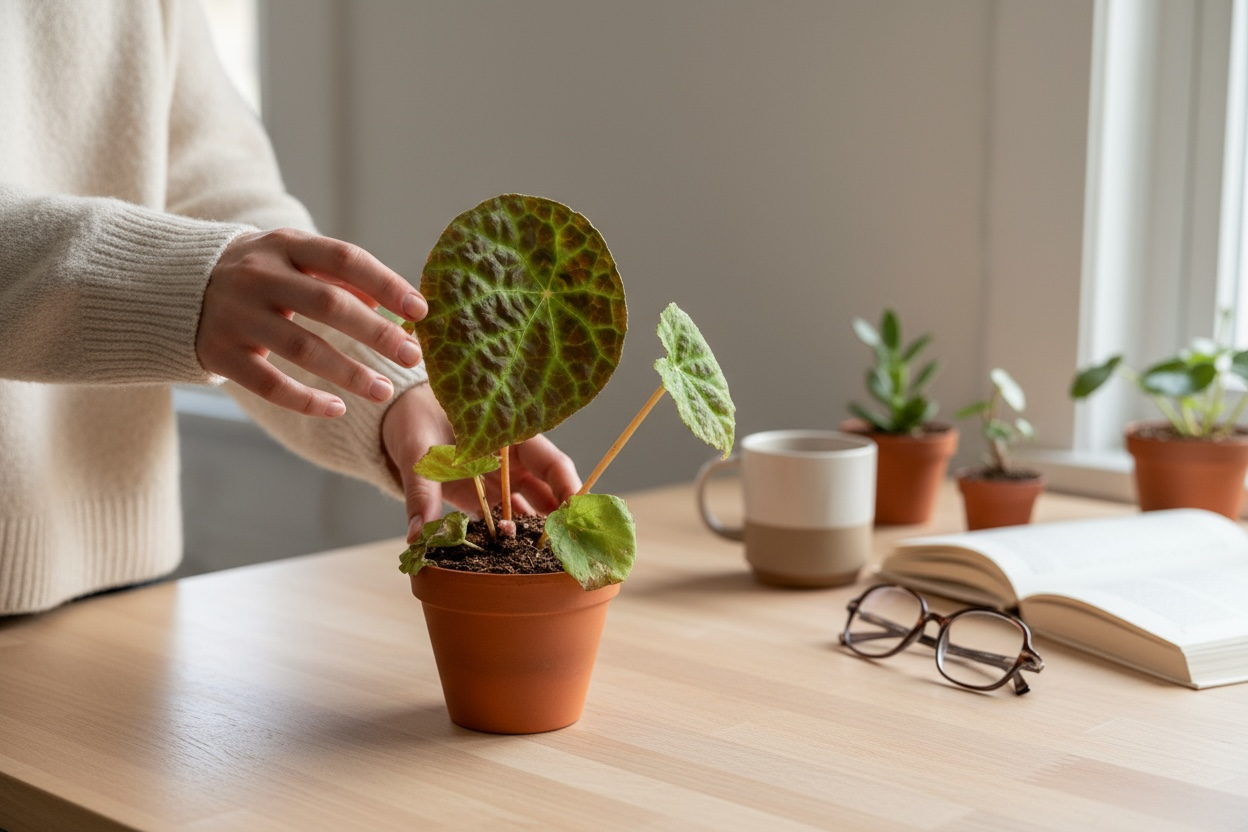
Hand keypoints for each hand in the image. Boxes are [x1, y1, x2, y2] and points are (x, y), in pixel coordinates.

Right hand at [197, 229, 427, 416]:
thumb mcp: (291, 258)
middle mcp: (259, 276)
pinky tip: (337, 408)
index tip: (420, 311)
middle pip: (329, 305)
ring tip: (384, 391)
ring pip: (302, 348)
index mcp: (285, 245)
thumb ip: (338, 276)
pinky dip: (306, 400)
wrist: (170, 285)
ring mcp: (237, 315)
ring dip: (350, 373)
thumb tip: (389, 305)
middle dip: (376, 333)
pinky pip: (269, 384)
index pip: (345, 259)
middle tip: (413, 357)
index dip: (386, 284)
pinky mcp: (220, 353)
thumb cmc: (256, 274)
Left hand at [382, 384, 581, 540]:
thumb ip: (422, 491)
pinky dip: (508, 537)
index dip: (569, 488)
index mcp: (511, 437)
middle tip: (564, 548)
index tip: (575, 515)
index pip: (552, 463)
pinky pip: (504, 519)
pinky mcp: (483, 498)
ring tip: (540, 559)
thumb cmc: (415, 415)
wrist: (398, 415)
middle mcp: (513, 461)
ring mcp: (500, 481)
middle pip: (548, 490)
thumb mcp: (417, 449)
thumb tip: (419, 533)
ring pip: (529, 509)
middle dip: (557, 519)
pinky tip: (511, 558)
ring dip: (534, 532)